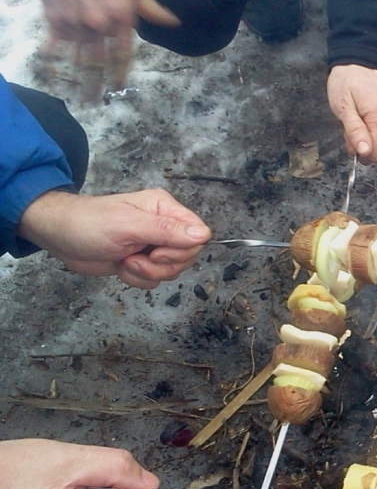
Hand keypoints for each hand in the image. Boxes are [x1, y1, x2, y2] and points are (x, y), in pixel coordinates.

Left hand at [17, 189, 210, 287]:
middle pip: (187, 256)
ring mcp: (154, 245)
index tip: (156, 252)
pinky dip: (137, 278)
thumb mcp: (128, 226)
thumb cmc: (89, 224)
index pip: (198, 234)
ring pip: (172, 271)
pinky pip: (155, 279)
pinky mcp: (143, 261)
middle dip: (161, 266)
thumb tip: (205, 234)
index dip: (181, 250)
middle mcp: (164, 226)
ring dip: (147, 273)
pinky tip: (121, 266)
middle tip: (136, 257)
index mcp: (165, 209)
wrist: (59, 236)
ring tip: (125, 260)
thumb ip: (167, 230)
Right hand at [36, 0, 179, 88]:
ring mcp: (74, 23)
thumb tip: (175, 22)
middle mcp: (98, 25)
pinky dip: (58, 55)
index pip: (123, 55)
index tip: (119, 88)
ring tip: (81, 94)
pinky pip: (58, 44)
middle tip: (95, 100)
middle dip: (96, 84)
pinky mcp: (54, 19)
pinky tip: (58, 69)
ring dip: (79, 76)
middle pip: (98, 63)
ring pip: (78, 57)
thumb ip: (151, 8)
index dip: (121, 75)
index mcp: (121, 18)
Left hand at [327, 65, 376, 162]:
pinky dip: (371, 131)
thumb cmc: (347, 83)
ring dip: (365, 137)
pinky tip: (364, 117)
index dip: (359, 151)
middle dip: (361, 143)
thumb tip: (366, 152)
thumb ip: (355, 132)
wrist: (358, 64)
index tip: (349, 138)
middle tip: (350, 125)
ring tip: (356, 118)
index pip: (375, 153)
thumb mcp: (344, 108)